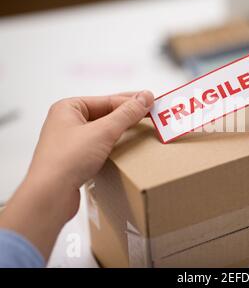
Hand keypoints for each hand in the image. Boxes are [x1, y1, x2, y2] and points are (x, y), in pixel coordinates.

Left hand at [0, 91, 153, 259]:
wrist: (50, 195)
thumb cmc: (68, 159)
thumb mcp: (103, 132)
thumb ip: (126, 114)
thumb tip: (145, 97)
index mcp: (68, 108)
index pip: (108, 100)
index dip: (132, 102)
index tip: (153, 103)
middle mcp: (67, 121)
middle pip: (106, 113)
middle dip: (128, 113)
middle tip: (152, 112)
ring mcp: (70, 141)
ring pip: (103, 130)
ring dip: (122, 129)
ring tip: (142, 127)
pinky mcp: (75, 159)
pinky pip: (100, 145)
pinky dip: (114, 143)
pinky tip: (126, 146)